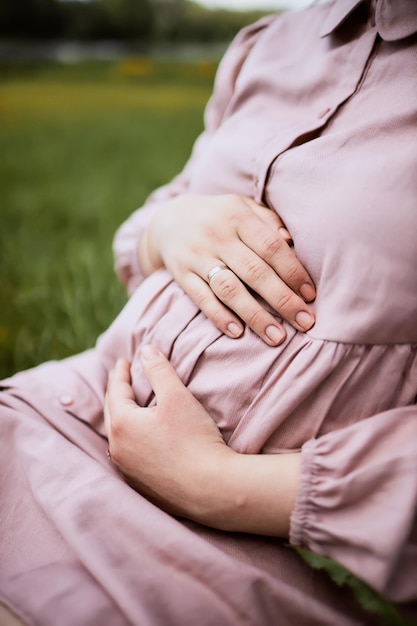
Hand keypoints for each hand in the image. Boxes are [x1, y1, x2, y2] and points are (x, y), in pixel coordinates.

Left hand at [105, 349, 300, 536]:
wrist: (212, 489)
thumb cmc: (195, 439)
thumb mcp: (177, 397)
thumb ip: (159, 370)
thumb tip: (146, 350)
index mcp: (122, 425)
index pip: (115, 391)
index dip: (120, 373)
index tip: (124, 361)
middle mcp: (117, 449)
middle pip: (111, 413)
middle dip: (115, 393)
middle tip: (121, 379)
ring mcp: (127, 470)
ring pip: (117, 436)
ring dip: (120, 417)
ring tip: (127, 406)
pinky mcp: (140, 485)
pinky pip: (127, 454)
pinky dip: (130, 438)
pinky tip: (140, 438)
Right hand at [139, 193, 314, 345]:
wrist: (168, 220)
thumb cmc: (219, 217)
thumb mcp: (242, 207)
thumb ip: (267, 221)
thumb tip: (292, 242)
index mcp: (237, 216)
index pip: (270, 246)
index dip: (293, 272)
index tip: (310, 295)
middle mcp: (217, 235)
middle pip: (254, 271)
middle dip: (282, 300)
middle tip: (305, 323)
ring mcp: (197, 256)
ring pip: (229, 289)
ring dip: (255, 315)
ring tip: (277, 337)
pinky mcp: (181, 274)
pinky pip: (201, 298)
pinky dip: (220, 316)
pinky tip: (238, 333)